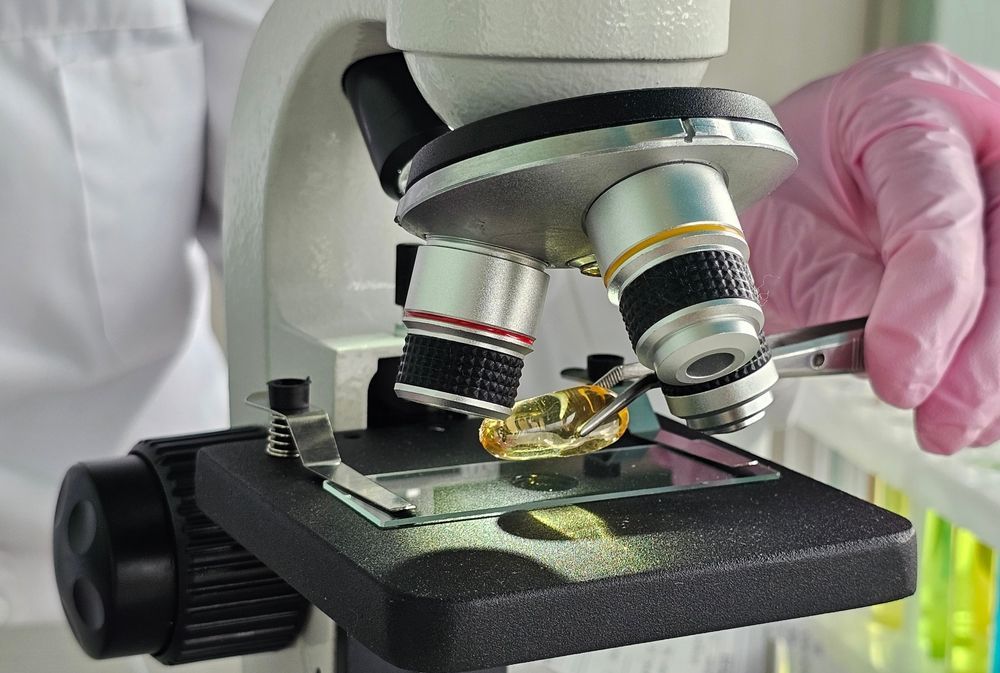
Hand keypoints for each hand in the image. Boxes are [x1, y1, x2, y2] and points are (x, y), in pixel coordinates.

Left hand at [742, 45, 999, 453]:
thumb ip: (836, 286)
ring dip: (999, 370)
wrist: (795, 174)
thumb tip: (887, 361)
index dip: (928, 303)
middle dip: (982, 354)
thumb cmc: (786, 181)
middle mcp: (977, 126)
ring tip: (954, 423)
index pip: (940, 208)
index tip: (899, 374)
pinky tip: (980, 406)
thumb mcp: (779, 224)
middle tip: (941, 418)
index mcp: (905, 99)